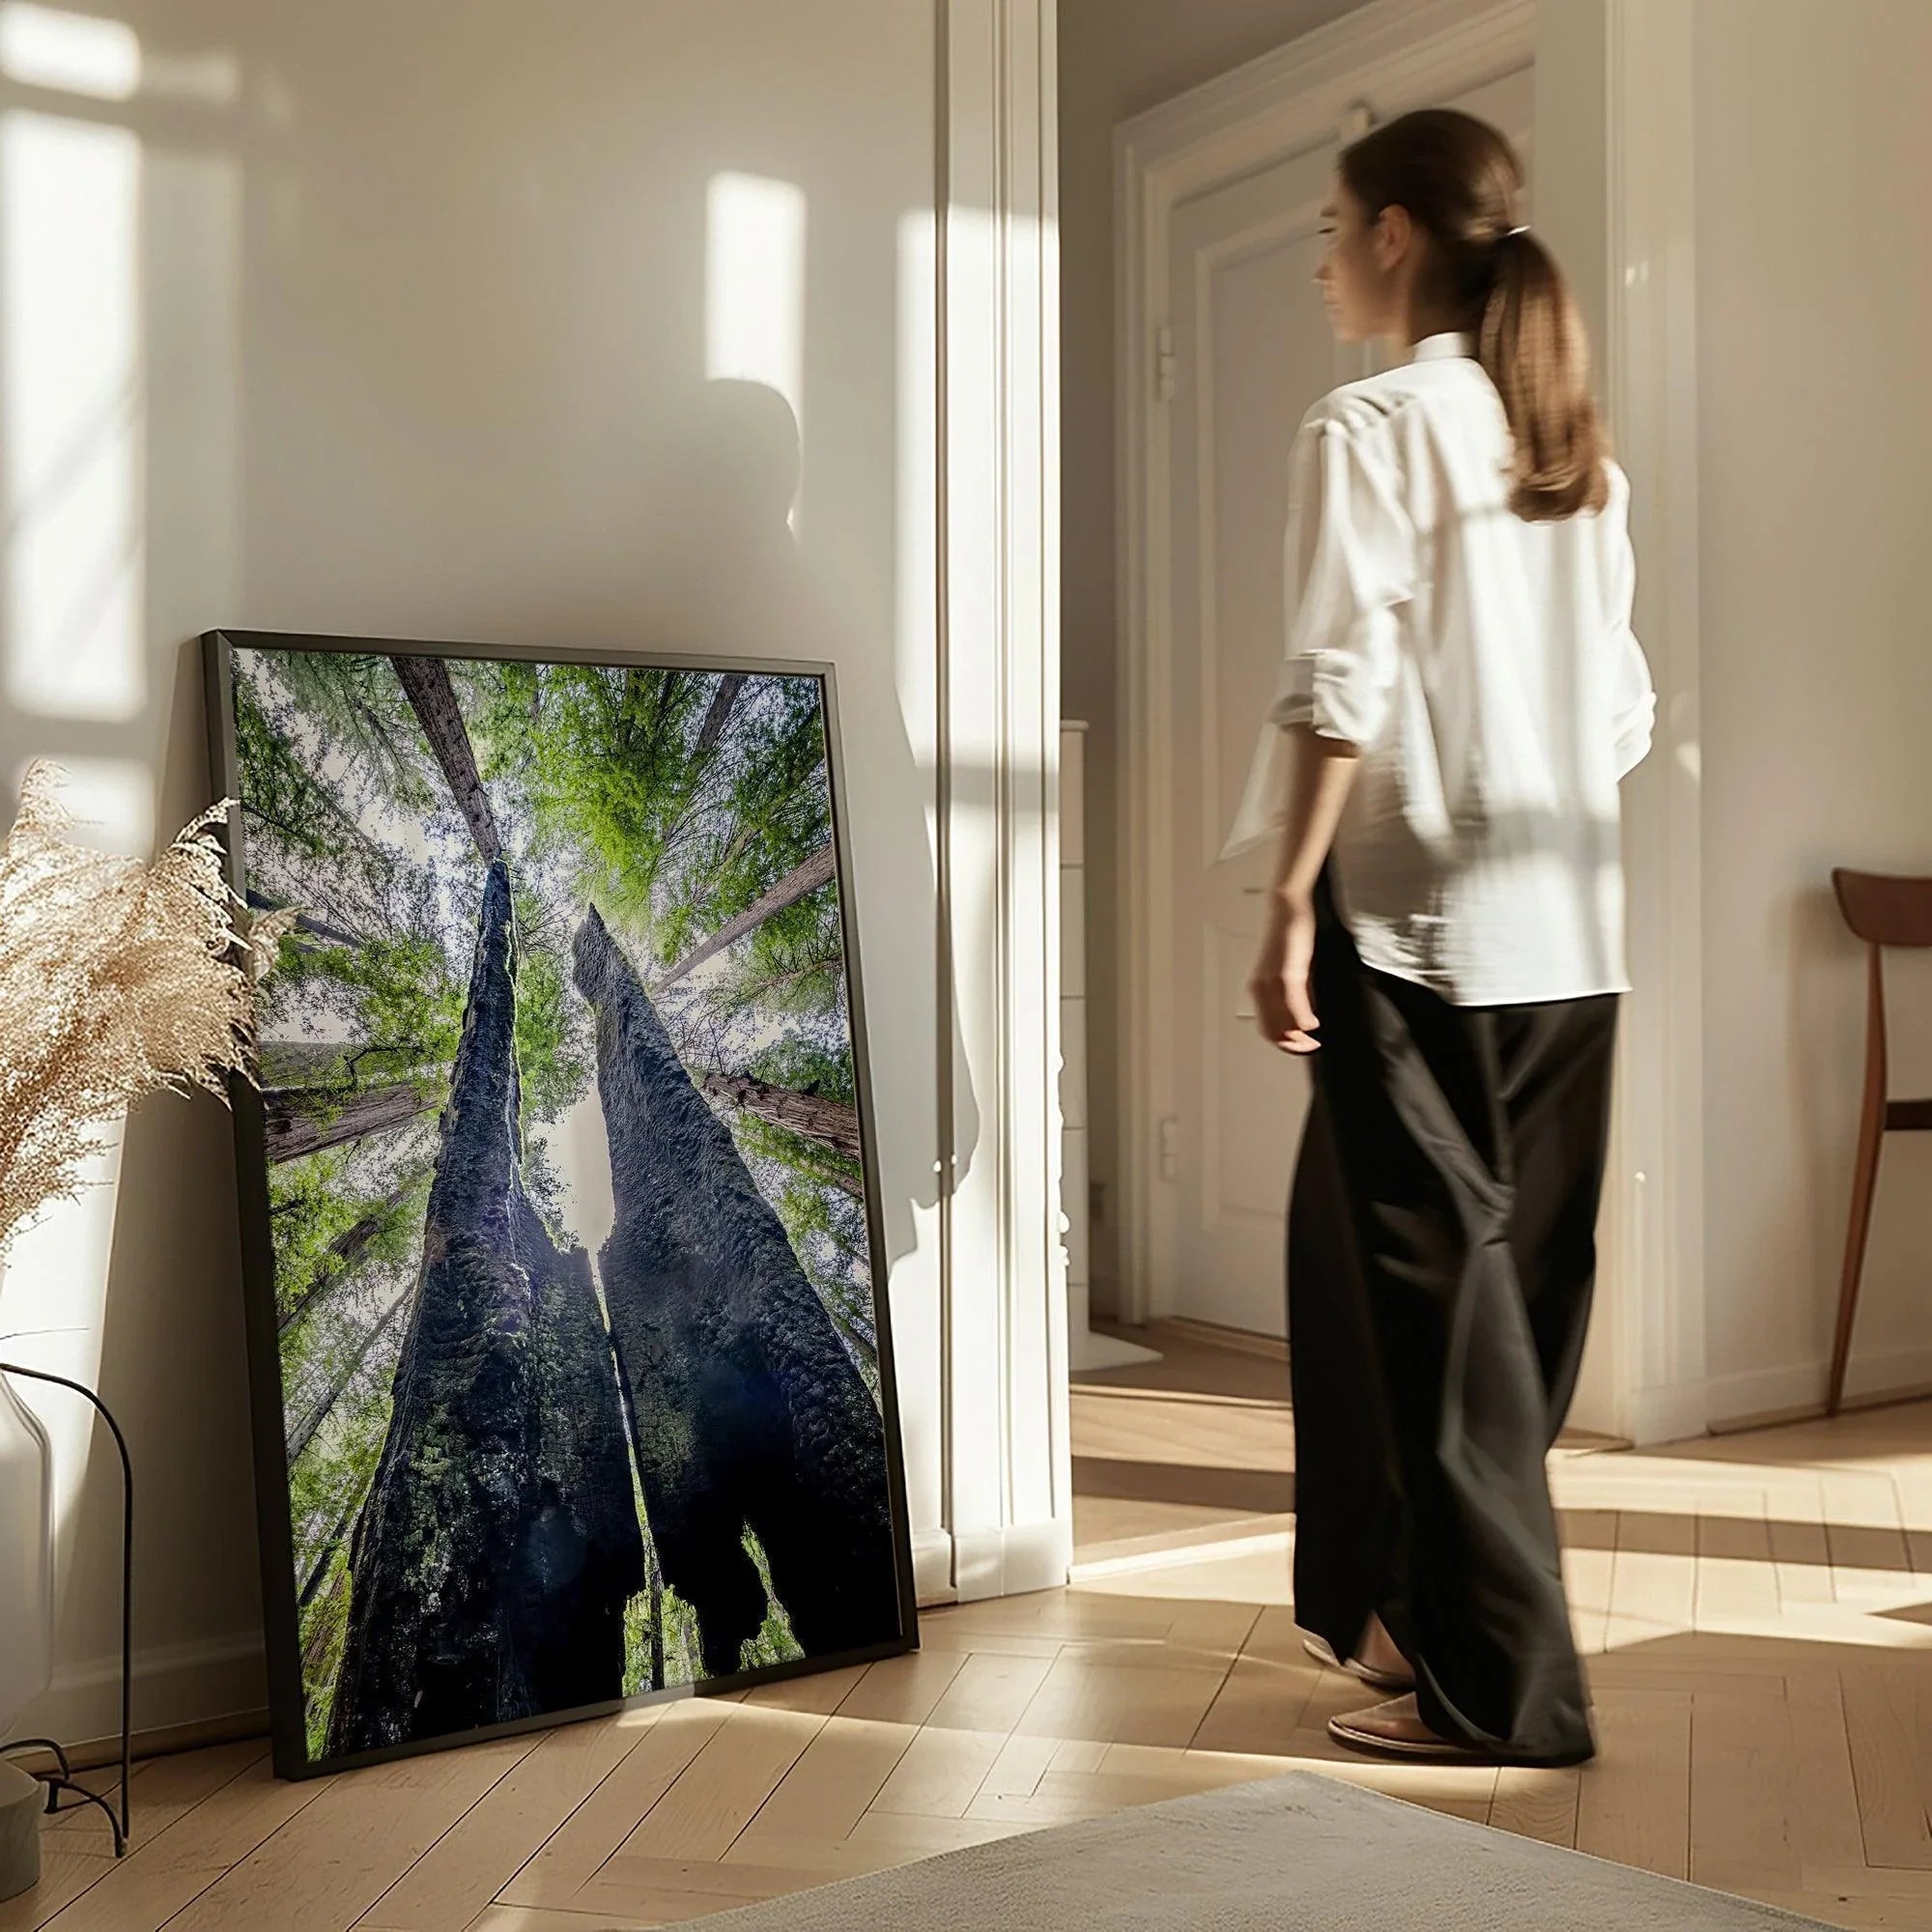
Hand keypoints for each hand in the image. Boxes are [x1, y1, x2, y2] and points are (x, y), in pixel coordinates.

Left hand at [1248, 891, 1319, 1053]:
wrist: (1286, 908)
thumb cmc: (1290, 934)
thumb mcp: (1293, 969)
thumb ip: (1299, 993)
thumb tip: (1307, 1015)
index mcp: (1258, 988)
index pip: (1266, 1028)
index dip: (1284, 1043)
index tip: (1303, 1046)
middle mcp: (1259, 988)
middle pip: (1271, 1032)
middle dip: (1292, 1046)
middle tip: (1311, 1047)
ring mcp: (1270, 982)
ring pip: (1281, 1024)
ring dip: (1299, 1037)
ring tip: (1314, 1040)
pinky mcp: (1286, 973)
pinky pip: (1294, 1006)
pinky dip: (1304, 1019)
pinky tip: (1313, 1024)